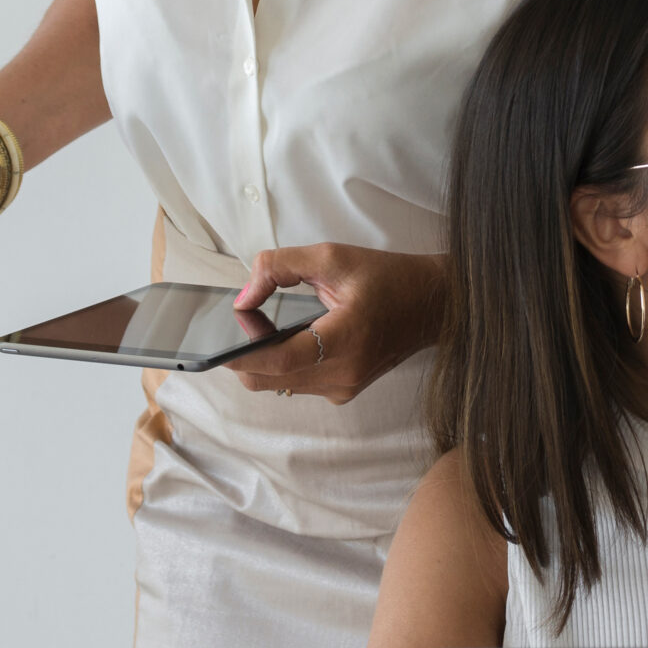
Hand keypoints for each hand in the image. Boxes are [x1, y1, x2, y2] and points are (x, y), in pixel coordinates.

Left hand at [228, 245, 448, 403]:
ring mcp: (344, 387)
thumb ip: (279, 267)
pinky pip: (297, 384)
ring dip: (264, 361)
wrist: (433, 304)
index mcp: (344, 339)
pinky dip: (284, 365)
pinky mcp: (344, 391)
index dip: (240, 354)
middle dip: (245, 355)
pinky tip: (295, 338)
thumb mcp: (332, 257)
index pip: (276, 361)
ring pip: (279, 385)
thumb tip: (244, 295)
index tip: (215, 342)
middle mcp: (343, 373)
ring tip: (272, 326)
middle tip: (246, 321)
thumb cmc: (388, 278)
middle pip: (268, 380)